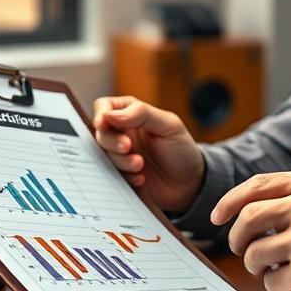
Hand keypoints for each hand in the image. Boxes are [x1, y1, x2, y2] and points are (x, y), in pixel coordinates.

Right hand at [93, 96, 204, 213]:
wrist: (190, 184)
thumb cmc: (181, 149)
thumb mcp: (169, 125)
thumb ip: (141, 114)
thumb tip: (110, 114)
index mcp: (132, 115)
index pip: (105, 107)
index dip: (101, 114)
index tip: (104, 124)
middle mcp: (122, 134)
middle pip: (100, 132)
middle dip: (111, 141)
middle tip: (128, 147)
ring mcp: (120, 156)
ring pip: (104, 155)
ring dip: (120, 160)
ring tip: (140, 164)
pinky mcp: (120, 176)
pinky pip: (110, 176)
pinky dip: (125, 177)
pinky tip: (142, 178)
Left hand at [210, 167, 290, 290]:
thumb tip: (248, 206)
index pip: (256, 186)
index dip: (229, 202)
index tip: (217, 216)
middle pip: (247, 219)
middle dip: (236, 237)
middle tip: (239, 247)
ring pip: (254, 253)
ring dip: (255, 264)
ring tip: (270, 267)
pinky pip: (272, 281)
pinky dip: (276, 284)